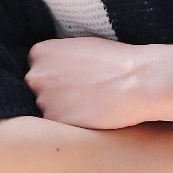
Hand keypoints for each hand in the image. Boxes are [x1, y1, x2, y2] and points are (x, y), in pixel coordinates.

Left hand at [25, 35, 145, 129]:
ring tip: (90, 104)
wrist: (137, 80)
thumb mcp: (80, 46)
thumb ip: (60, 58)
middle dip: (55, 93)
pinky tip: (91, 116)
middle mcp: (35, 76)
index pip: (37, 69)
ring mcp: (43, 100)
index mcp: (39, 53)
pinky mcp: (56, 122)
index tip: (73, 79)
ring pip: (48, 109)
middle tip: (82, 94)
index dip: (56, 76)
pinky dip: (72, 123)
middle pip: (38, 89)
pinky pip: (59, 126)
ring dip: (64, 110)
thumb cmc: (115, 60)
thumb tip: (54, 68)